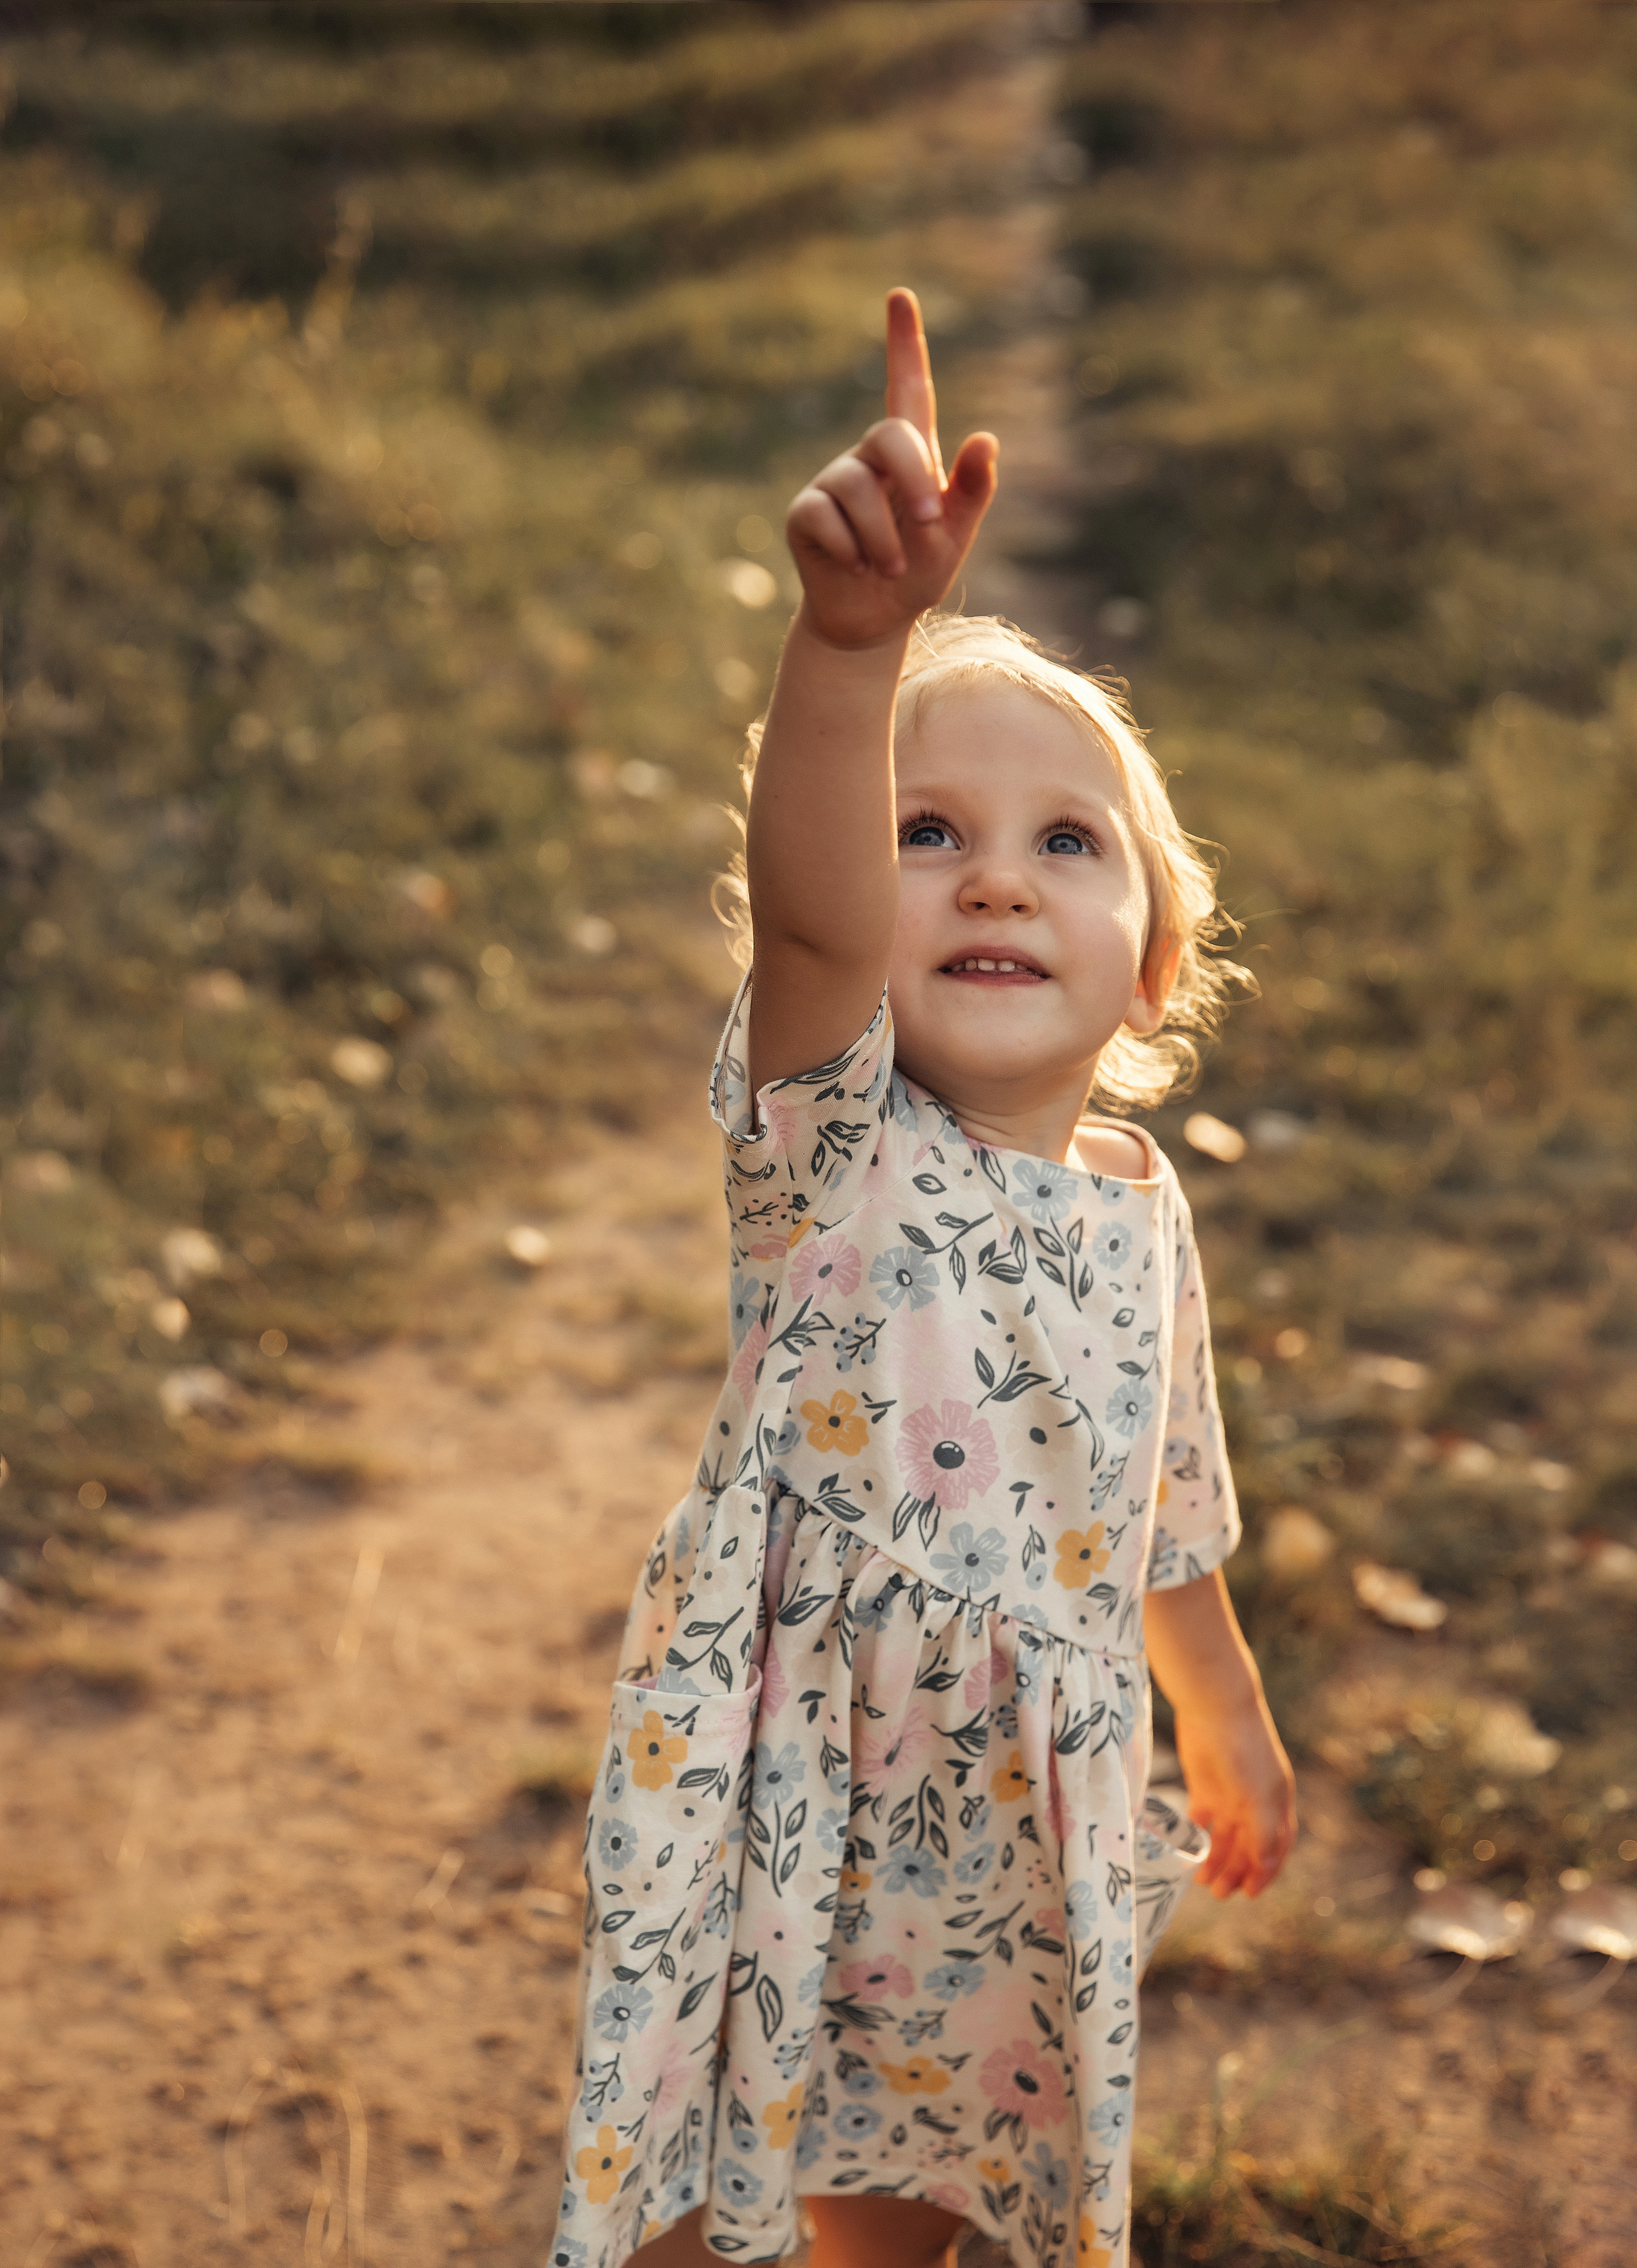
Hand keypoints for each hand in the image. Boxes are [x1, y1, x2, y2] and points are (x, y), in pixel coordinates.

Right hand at [785, 287, 997, 651]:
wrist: (873, 622)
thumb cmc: (918, 572)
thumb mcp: (955, 535)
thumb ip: (972, 490)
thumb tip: (986, 438)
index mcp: (910, 456)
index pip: (908, 388)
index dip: (904, 343)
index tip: (900, 296)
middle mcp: (868, 459)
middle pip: (889, 435)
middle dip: (914, 480)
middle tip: (930, 524)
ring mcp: (832, 483)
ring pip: (857, 487)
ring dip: (885, 535)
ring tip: (891, 566)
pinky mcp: (805, 514)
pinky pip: (826, 516)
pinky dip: (851, 548)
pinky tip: (856, 565)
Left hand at [1173, 1700, 1296, 1899]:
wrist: (1214, 1706)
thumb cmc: (1245, 1749)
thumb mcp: (1258, 1794)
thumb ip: (1262, 1832)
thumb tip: (1265, 1866)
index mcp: (1275, 1803)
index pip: (1276, 1846)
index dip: (1266, 1872)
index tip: (1250, 1893)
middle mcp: (1254, 1801)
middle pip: (1248, 1845)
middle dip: (1237, 1871)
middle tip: (1220, 1893)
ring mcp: (1229, 1793)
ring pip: (1225, 1836)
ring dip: (1217, 1859)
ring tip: (1203, 1881)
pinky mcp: (1204, 1784)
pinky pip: (1203, 1818)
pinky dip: (1200, 1836)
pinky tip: (1191, 1853)